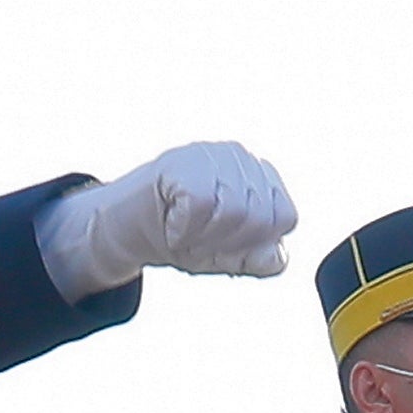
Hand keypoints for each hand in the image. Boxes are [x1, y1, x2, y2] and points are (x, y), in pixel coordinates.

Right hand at [35, 142, 298, 294]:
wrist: (126, 229)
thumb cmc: (182, 237)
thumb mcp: (228, 256)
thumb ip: (260, 259)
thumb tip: (278, 255)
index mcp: (261, 178)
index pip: (286, 218)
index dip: (254, 242)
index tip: (223, 243)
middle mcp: (242, 158)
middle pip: (261, 219)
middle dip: (226, 243)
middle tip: (198, 237)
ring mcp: (213, 153)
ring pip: (235, 213)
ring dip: (203, 237)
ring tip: (185, 228)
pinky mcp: (184, 160)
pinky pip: (200, 206)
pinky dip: (182, 228)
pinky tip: (170, 219)